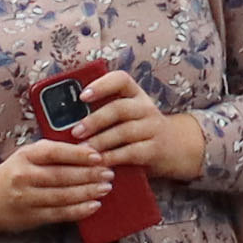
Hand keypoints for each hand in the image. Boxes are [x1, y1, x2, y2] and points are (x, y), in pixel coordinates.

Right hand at [0, 126, 118, 236]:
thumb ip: (53, 152)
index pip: (54, 152)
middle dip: (89, 175)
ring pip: (63, 196)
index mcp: (25, 156)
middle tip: (108, 173)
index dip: (78, 154)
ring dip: (88, 192)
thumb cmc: (15, 172)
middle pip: (62, 176)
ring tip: (106, 188)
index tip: (98, 156)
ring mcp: (28, 198)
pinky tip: (94, 206)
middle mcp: (25, 176)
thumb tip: (88, 149)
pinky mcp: (32, 217)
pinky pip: (60, 214)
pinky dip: (79, 210)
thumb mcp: (28, 155)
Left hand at [63, 69, 203, 180]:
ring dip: (101, 141)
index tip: (83, 96)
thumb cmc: (139, 131)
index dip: (101, 86)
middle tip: (75, 132)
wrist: (176, 148)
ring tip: (83, 150)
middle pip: (119, 109)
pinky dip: (113, 158)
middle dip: (95, 120)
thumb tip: (66, 120)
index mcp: (135, 94)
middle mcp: (146, 107)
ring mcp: (153, 128)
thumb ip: (105, 113)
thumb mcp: (128, 115)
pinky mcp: (155, 149)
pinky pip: (132, 152)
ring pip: (124, 132)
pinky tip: (99, 163)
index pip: (121, 80)